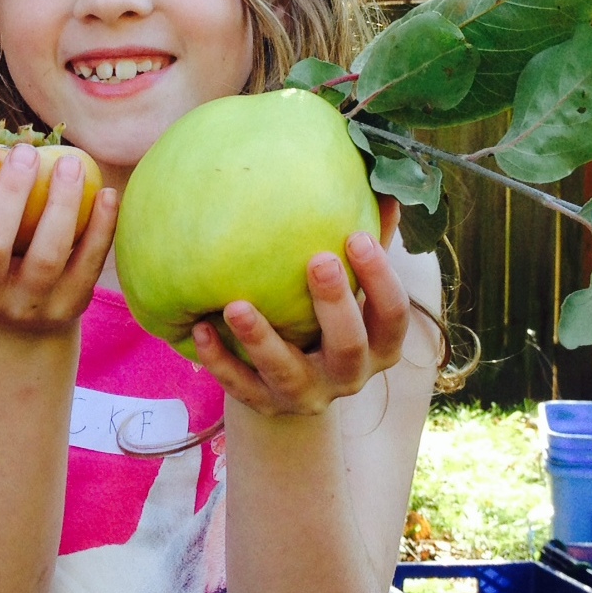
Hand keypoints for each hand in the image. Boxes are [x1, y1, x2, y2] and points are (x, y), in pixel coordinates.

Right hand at [0, 140, 116, 331]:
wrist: (20, 320)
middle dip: (8, 193)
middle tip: (26, 152)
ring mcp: (25, 307)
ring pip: (45, 257)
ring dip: (61, 205)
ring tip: (71, 164)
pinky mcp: (65, 309)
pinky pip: (86, 266)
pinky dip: (100, 229)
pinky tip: (106, 193)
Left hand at [193, 197, 409, 416]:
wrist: (289, 390)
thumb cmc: (324, 322)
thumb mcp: (351, 294)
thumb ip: (367, 246)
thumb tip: (384, 187)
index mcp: (379, 346)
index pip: (392, 315)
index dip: (380, 279)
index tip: (356, 236)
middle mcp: (348, 376)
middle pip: (349, 345)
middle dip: (334, 305)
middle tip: (317, 261)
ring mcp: (306, 395)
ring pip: (287, 372)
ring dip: (261, 339)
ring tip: (236, 305)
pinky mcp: (264, 405)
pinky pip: (240, 385)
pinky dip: (220, 359)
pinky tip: (199, 328)